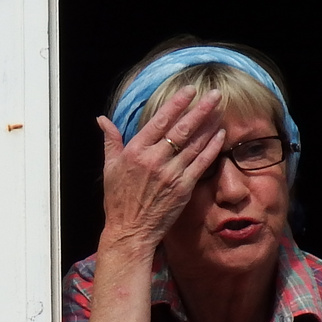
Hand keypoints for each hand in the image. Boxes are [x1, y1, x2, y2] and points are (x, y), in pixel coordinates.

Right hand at [97, 86, 226, 255]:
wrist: (130, 231)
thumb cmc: (118, 200)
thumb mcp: (109, 167)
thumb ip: (110, 140)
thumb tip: (102, 119)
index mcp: (135, 151)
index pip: (159, 120)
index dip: (176, 103)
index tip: (189, 90)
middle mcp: (154, 160)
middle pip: (182, 129)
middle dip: (200, 109)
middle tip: (214, 94)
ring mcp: (170, 174)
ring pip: (194, 144)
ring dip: (209, 125)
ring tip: (220, 109)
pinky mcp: (183, 188)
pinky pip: (201, 163)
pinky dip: (211, 147)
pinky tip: (220, 135)